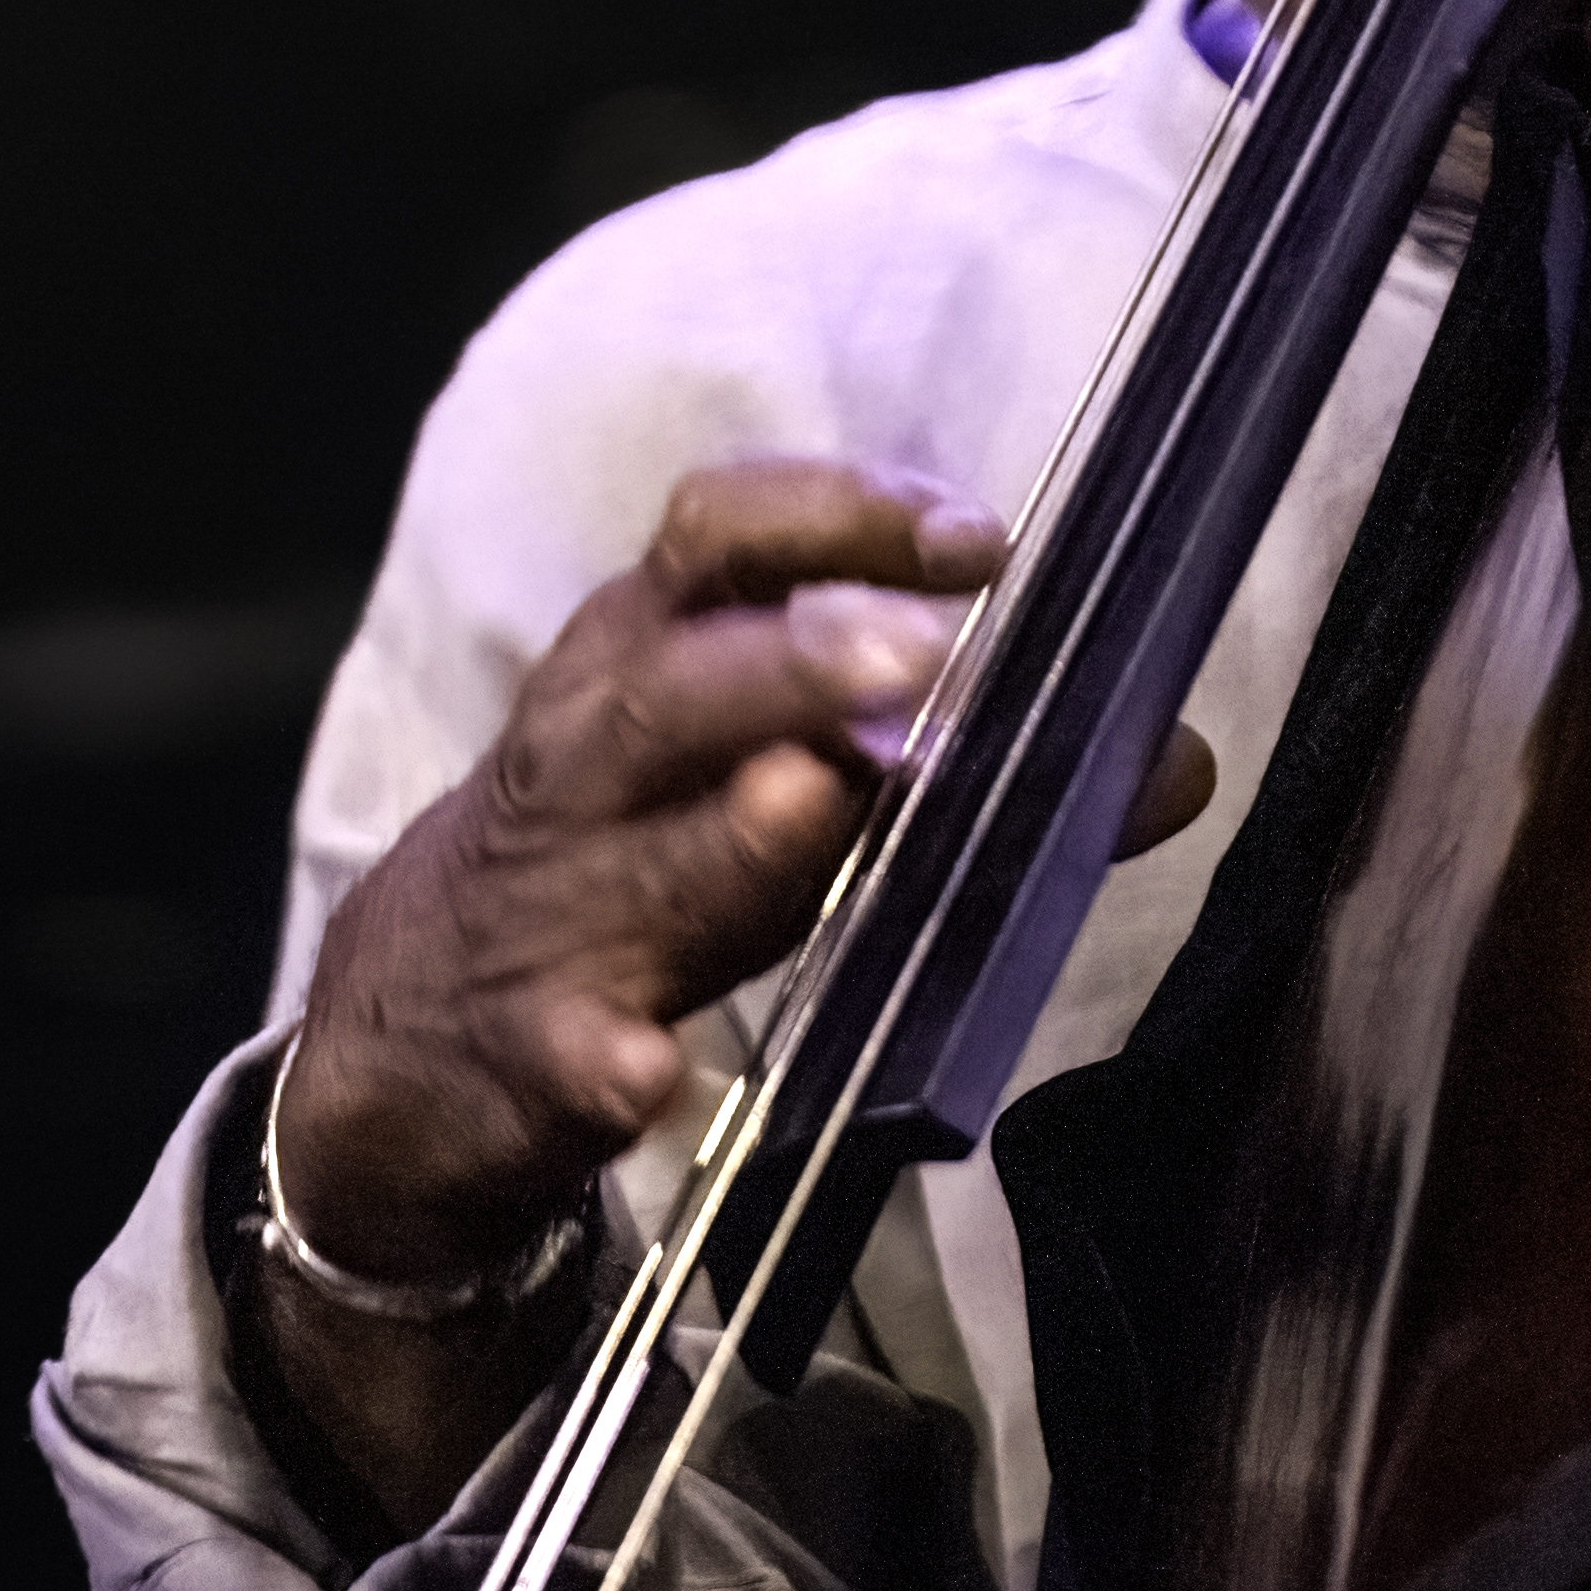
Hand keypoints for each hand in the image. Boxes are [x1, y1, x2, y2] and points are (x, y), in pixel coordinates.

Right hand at [275, 460, 1006, 1289]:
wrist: (409, 1035)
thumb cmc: (641, 859)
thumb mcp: (774, 776)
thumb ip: (961, 752)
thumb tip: (1181, 757)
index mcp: (646, 655)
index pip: (719, 534)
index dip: (840, 513)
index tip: (976, 536)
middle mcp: (593, 757)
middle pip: (681, 680)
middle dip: (797, 656)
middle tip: (921, 654)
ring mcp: (557, 907)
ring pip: (637, 855)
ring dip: (728, 831)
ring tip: (813, 799)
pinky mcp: (532, 1053)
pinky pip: (572, 1053)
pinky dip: (615, 1064)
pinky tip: (655, 1077)